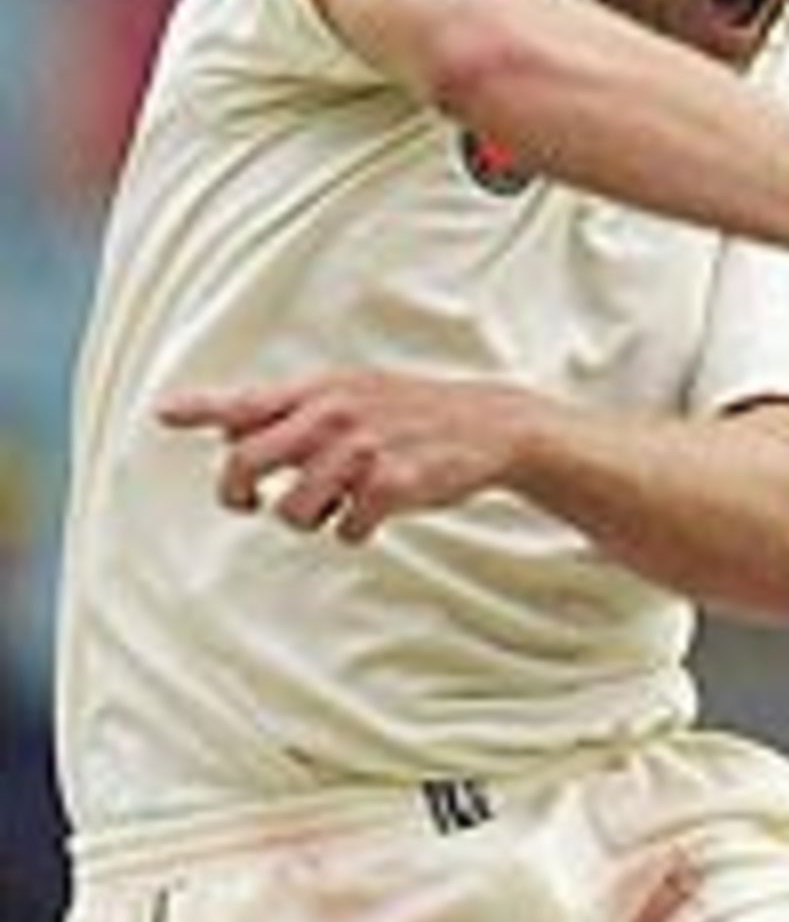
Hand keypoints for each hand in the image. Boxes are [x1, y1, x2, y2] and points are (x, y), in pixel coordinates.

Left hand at [158, 372, 528, 541]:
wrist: (492, 423)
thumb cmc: (413, 411)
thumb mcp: (356, 390)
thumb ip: (296, 410)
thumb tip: (228, 434)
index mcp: (322, 390)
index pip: (248, 400)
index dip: (202, 407)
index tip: (163, 412)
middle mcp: (336, 414)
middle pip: (246, 462)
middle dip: (238, 493)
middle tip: (251, 503)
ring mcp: (363, 449)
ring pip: (290, 509)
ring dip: (306, 520)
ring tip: (333, 507)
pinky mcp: (392, 485)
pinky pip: (344, 530)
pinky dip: (353, 532)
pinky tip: (373, 516)